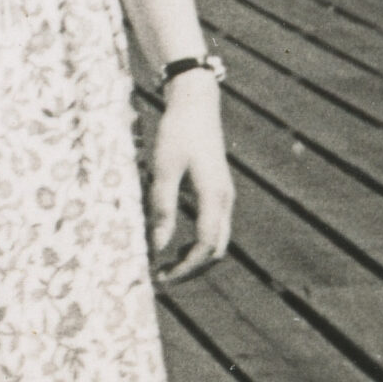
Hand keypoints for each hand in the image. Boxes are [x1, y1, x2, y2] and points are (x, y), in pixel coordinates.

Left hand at [149, 75, 232, 282]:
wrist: (196, 104)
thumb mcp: (162, 169)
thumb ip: (161, 207)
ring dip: (196, 258)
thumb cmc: (176, 133)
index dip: (185, 267)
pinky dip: (198, 244)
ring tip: (167, 265)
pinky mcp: (219, 192)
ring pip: (218, 241)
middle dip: (192, 269)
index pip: (205, 246)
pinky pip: (214, 228)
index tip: (161, 277)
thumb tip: (157, 245)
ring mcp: (225, 197)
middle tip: (163, 277)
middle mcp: (225, 201)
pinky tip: (176, 245)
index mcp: (214, 196)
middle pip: (217, 250)